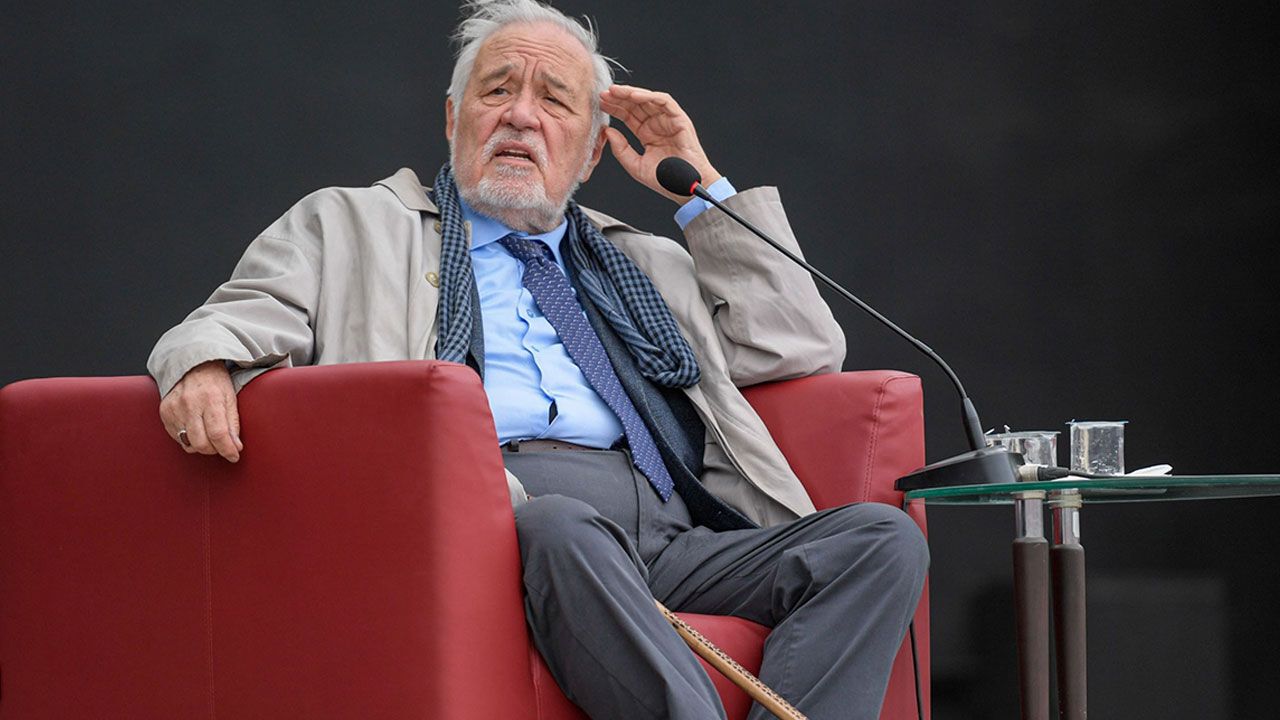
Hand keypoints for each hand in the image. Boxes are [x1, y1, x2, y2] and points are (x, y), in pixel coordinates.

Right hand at [159, 360, 242, 461]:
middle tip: (221, 445)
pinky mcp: (164, 413)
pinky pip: (177, 438)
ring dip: (201, 445)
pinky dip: (188, 439)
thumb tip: (235, 447)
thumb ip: (233, 424)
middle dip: (214, 450)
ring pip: (188, 443)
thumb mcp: (231, 398)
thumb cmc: (215, 381)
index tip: (234, 456)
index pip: (218, 434)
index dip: (227, 450)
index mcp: (211, 399)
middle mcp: (190, 404)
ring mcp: (174, 409)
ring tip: (208, 434)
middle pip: (201, 443)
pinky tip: (195, 428)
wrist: (192, 365)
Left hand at [600, 84, 721, 203]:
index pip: (628, 115)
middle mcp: (657, 125)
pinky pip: (664, 101)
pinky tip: (633, 96)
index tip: (601, 104)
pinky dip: (649, 96)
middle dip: (619, 97)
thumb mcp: (635, 166)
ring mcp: (668, 120)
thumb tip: (608, 131)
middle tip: (604, 94)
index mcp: (647, 134)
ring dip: (631, 93)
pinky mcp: (679, 119)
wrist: (686, 188)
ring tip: (615, 91)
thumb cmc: (666, 180)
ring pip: (648, 99)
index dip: (614, 108)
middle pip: (636, 105)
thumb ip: (621, 149)